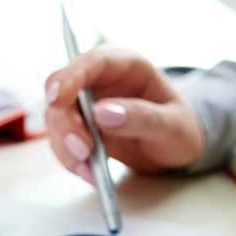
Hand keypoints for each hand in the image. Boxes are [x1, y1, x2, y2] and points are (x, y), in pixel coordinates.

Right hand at [45, 46, 204, 175]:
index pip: (91, 62)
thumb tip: (102, 113)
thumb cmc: (179, 128)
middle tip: (82, 151)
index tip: (58, 100)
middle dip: (65, 123)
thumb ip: (142, 117)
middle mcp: (100, 80)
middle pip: (62, 92)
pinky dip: (70, 160)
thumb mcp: (172, 125)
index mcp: (126, 66)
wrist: (174, 148)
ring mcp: (86, 104)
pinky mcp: (80, 127)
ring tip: (90, 170)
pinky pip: (61, 140)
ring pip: (56, 119)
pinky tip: (90, 172)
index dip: (70, 77)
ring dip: (66, 147)